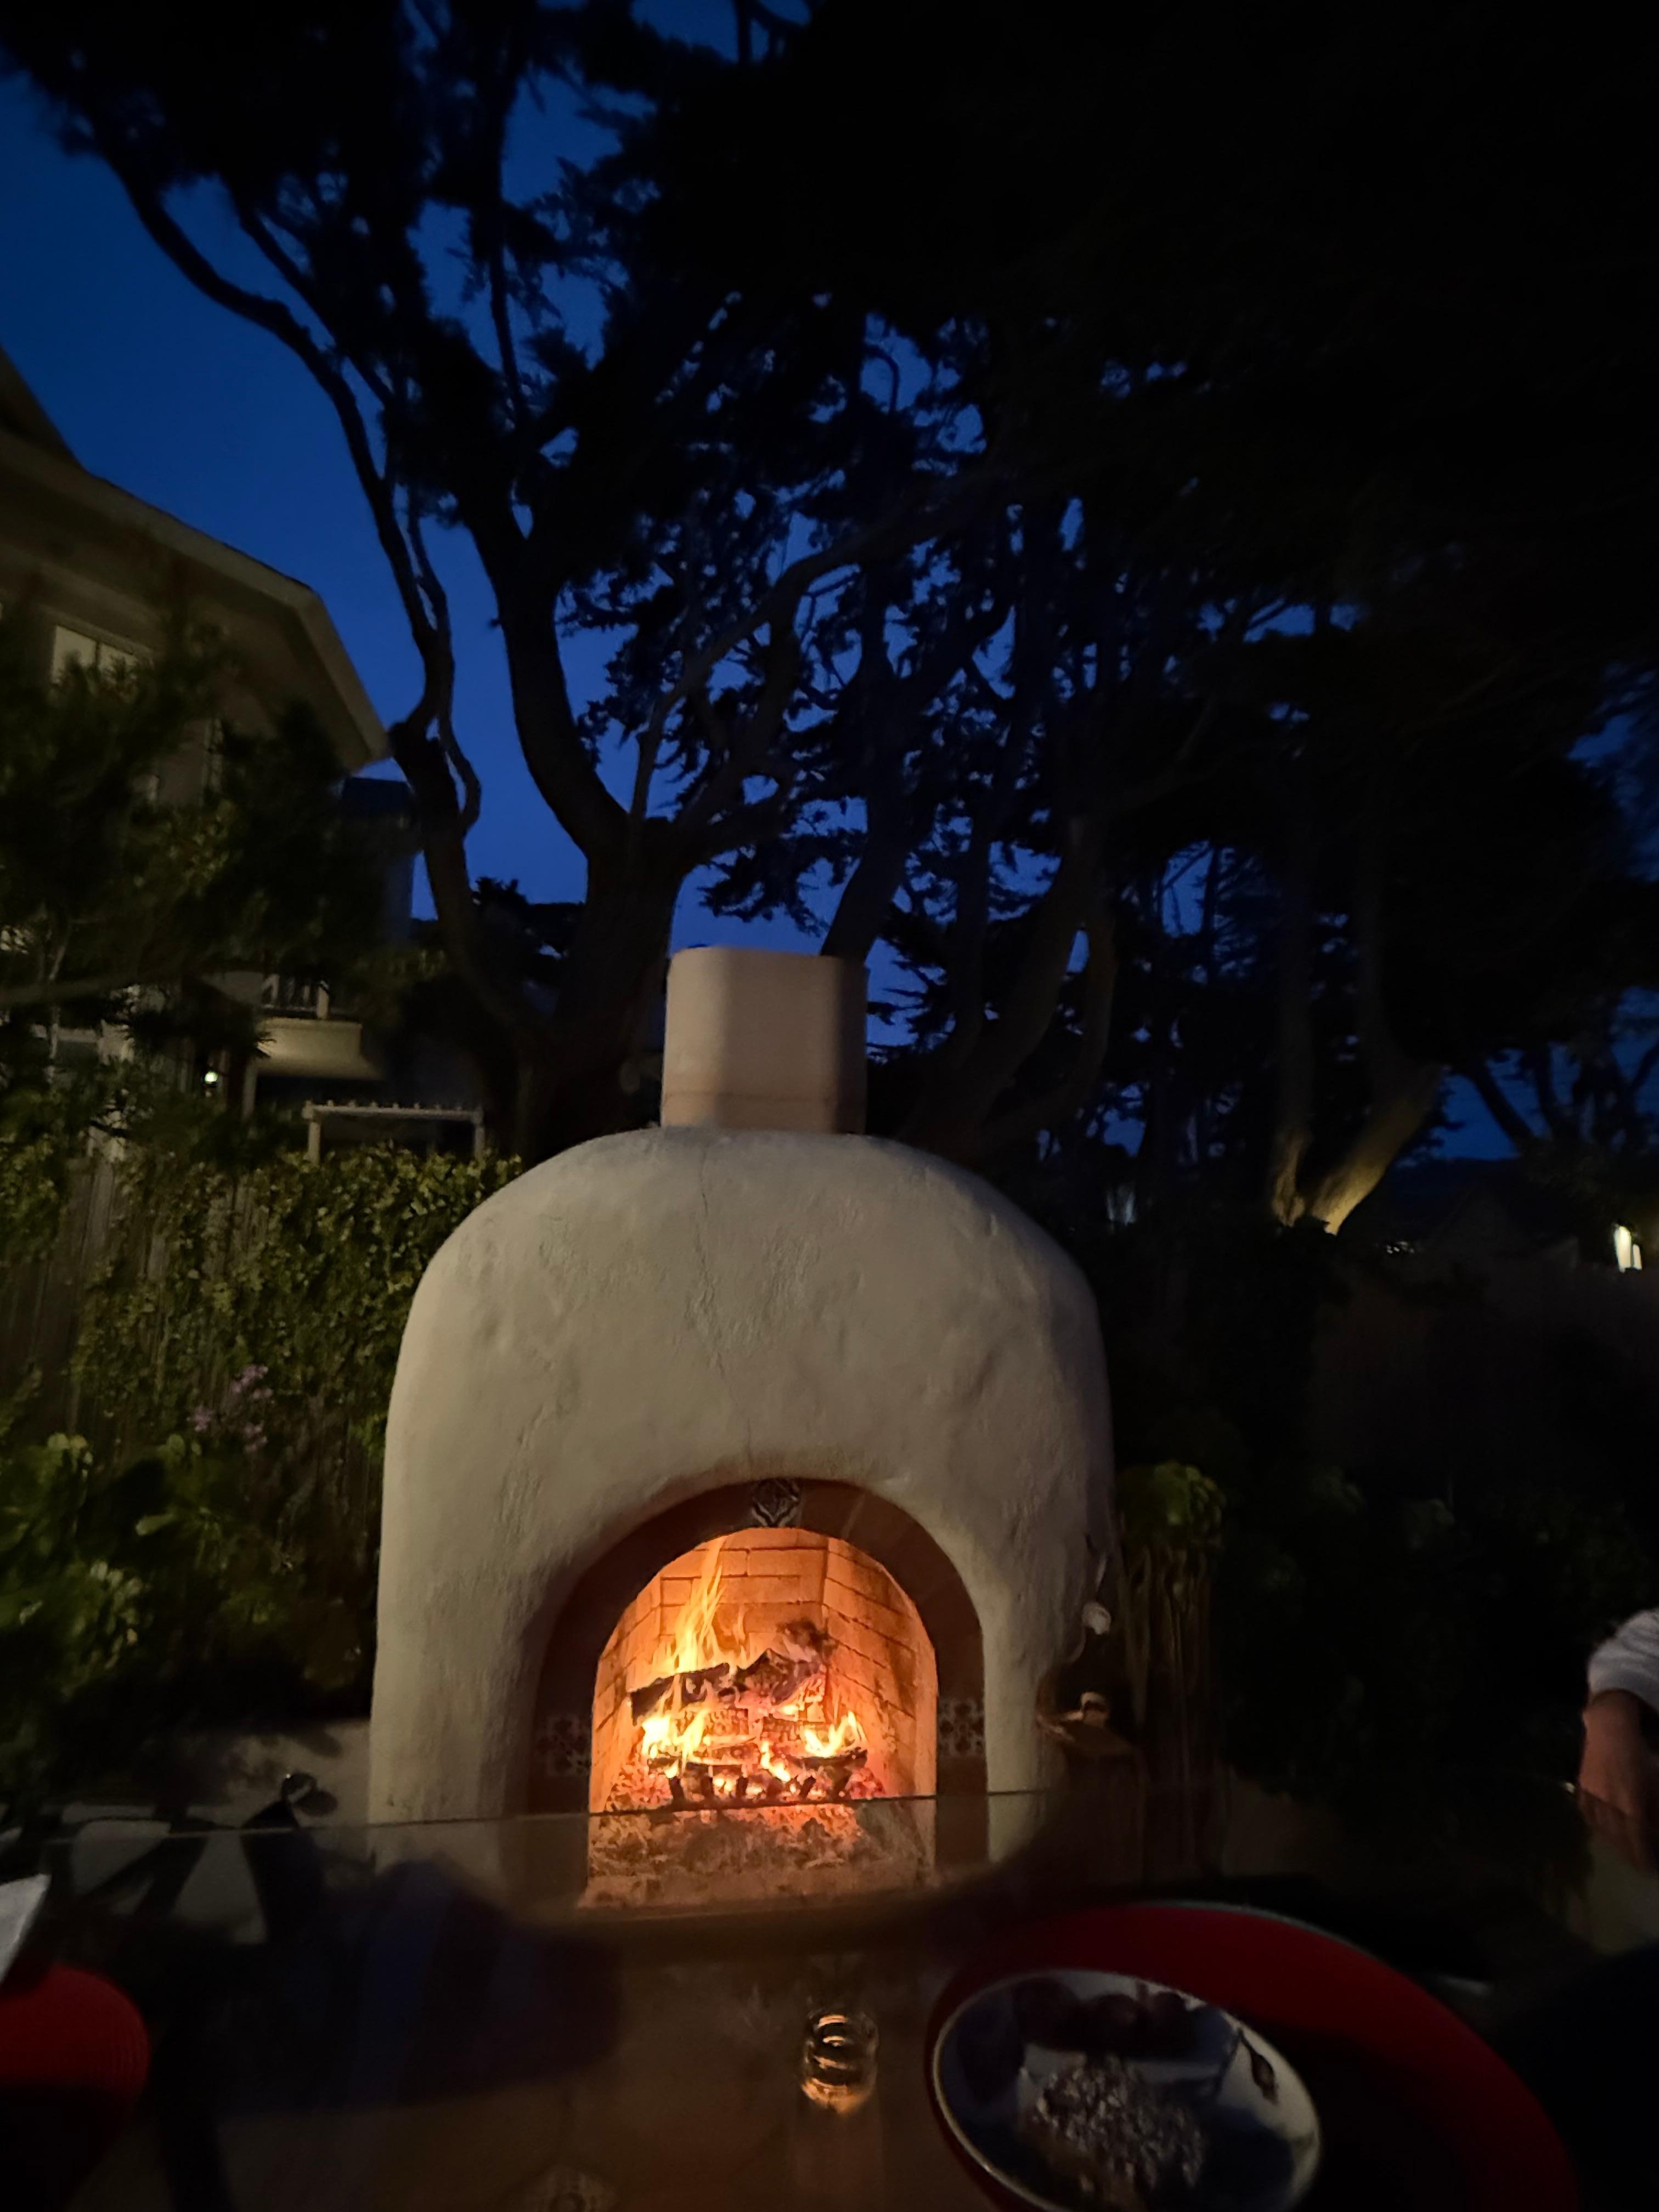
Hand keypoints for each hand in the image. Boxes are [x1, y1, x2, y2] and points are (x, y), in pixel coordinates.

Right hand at [1578, 1691, 1656, 1871]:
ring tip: (1623, 1852)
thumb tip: (1654, 1829)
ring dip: (1614, 1843)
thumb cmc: (1638, 1753)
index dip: (1643, 1856)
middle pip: (1619, 1838)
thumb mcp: (1654, 1781)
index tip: (1649, 1868)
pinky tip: (1603, 1830)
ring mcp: (1592, 1797)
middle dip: (1630, 1854)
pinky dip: (1597, 1826)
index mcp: (1629, 1805)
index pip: (1636, 1840)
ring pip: (1602, 1829)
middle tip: (1638, 1864)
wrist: (1609, 1727)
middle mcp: (1608, 1805)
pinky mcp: (1582, 1789)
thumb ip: (1654, 1808)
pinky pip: (1588, 1815)